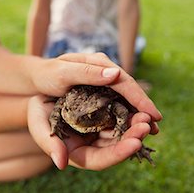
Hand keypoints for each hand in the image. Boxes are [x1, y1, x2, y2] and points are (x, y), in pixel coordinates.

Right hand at [27, 94, 156, 170]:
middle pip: (116, 148)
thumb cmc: (37, 112)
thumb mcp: (39, 124)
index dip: (118, 154)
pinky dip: (131, 113)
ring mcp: (100, 133)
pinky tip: (141, 106)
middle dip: (133, 138)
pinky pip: (121, 118)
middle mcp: (92, 147)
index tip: (135, 143)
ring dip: (135, 125)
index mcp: (77, 154)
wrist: (43, 94)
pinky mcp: (106, 118)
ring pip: (122, 133)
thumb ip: (49, 144)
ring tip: (147, 115)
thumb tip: (61, 164)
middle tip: (146, 125)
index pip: (100, 160)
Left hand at [32, 53, 161, 121]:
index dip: (140, 98)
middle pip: (129, 90)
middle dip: (144, 108)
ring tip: (151, 129)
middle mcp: (104, 71)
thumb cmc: (46, 74)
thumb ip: (87, 73)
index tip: (153, 115)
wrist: (36, 77)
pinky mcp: (100, 91)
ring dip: (138, 113)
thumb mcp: (62, 73)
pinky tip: (134, 126)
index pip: (124, 81)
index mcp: (98, 63)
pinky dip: (127, 114)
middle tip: (157, 126)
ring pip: (126, 98)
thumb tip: (116, 74)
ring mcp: (103, 81)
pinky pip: (118, 103)